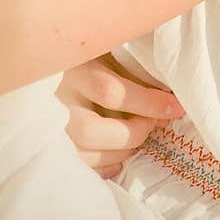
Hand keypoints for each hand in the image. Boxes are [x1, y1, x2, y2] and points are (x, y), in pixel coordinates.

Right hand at [58, 54, 183, 178]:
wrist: (45, 57)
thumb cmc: (84, 59)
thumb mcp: (103, 53)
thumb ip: (128, 71)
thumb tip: (167, 99)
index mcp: (72, 72)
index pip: (110, 92)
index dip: (147, 103)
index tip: (175, 106)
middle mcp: (55, 103)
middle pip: (91, 131)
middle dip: (131, 134)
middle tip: (152, 124)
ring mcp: (48, 128)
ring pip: (83, 153)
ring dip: (121, 152)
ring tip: (136, 138)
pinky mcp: (49, 146)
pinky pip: (79, 167)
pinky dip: (105, 166)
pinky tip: (118, 155)